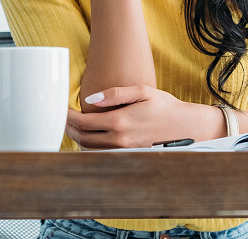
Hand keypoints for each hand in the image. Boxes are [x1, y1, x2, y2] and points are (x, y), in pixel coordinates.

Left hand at [67, 85, 214, 148]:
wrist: (186, 127)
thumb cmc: (165, 106)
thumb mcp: (142, 91)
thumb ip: (115, 94)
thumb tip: (91, 98)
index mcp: (119, 121)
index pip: (83, 122)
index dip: (67, 116)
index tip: (61, 109)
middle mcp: (119, 139)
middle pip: (82, 138)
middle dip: (68, 127)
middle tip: (62, 117)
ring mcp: (123, 150)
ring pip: (89, 148)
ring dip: (77, 137)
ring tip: (73, 125)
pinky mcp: (128, 155)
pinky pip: (101, 154)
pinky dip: (90, 146)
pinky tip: (90, 136)